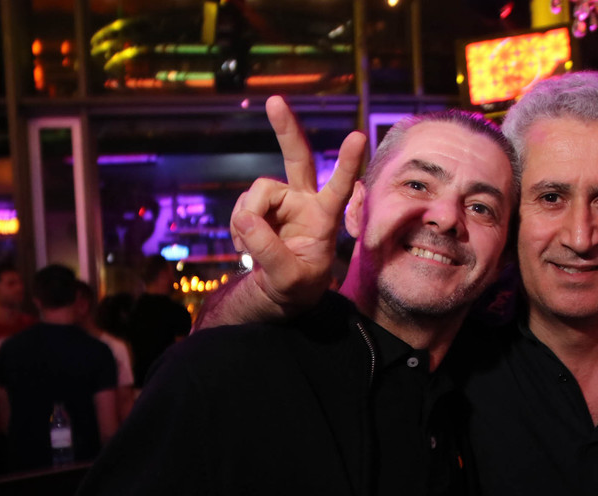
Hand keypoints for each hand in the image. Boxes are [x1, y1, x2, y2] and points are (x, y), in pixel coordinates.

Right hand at [230, 95, 365, 314]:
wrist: (275, 293)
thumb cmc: (296, 287)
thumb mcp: (288, 279)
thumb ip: (269, 251)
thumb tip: (245, 218)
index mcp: (324, 218)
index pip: (340, 188)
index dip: (348, 163)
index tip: (358, 136)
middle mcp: (304, 202)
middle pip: (297, 158)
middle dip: (286, 129)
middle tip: (275, 101)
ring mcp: (280, 202)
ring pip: (256, 192)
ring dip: (248, 220)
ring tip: (251, 249)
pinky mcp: (259, 208)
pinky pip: (241, 208)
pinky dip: (238, 227)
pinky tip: (244, 246)